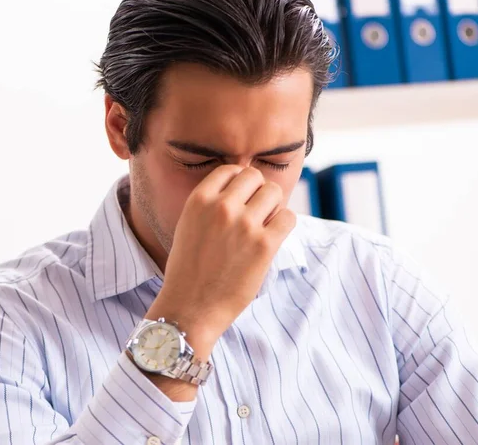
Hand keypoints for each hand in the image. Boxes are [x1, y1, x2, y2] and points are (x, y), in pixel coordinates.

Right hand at [145, 165, 295, 357]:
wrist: (190, 308)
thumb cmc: (189, 270)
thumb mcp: (188, 226)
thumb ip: (210, 204)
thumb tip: (242, 187)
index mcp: (199, 200)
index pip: (231, 169)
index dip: (240, 182)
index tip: (242, 198)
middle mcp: (221, 207)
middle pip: (255, 176)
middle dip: (258, 192)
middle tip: (255, 213)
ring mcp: (244, 226)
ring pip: (274, 192)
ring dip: (273, 206)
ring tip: (264, 225)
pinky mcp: (264, 246)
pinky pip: (288, 218)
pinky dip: (284, 225)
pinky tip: (273, 238)